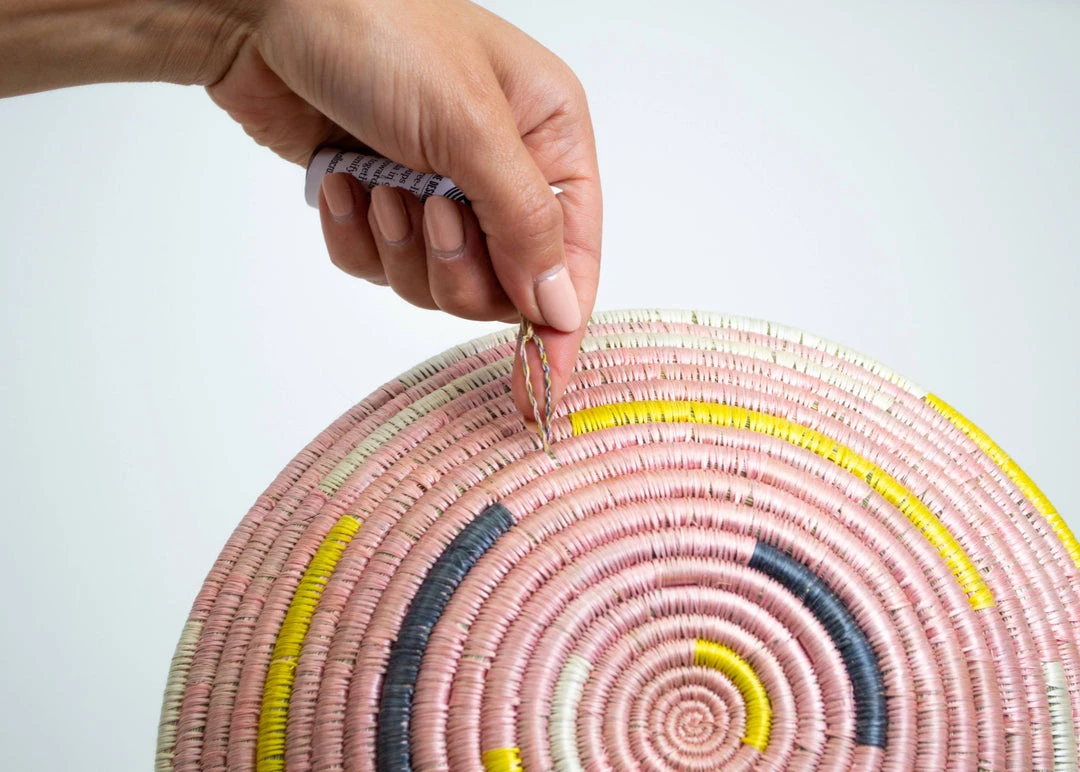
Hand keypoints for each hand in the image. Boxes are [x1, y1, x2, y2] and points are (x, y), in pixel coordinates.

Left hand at [207, 0, 601, 422]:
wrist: (261, 6)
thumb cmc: (378, 27)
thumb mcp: (470, 125)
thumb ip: (524, 222)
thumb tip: (560, 305)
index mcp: (549, 136)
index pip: (573, 253)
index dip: (558, 319)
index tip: (544, 386)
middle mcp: (501, 168)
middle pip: (503, 282)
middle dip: (457, 262)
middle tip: (427, 211)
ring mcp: (437, 188)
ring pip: (438, 283)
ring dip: (402, 245)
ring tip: (376, 182)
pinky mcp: (380, 203)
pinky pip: (379, 267)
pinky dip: (356, 236)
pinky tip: (341, 178)